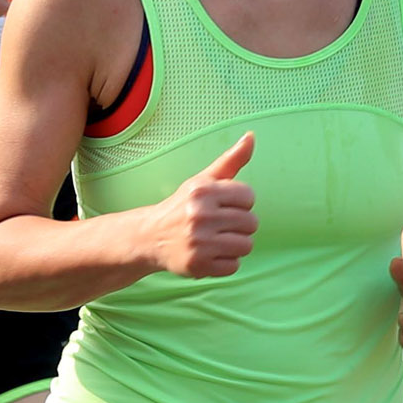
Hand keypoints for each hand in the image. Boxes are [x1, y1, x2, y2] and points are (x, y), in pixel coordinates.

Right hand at [151, 132, 256, 279]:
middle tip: (218, 226)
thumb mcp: (203, 180)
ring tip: (216, 240)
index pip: (249, 197)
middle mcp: (199, 215)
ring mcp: (199, 242)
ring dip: (235, 245)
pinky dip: (225, 263)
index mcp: (202, 191)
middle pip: (251, 223)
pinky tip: (210, 255)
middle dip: (239, 226)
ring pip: (246, 246)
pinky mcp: (198, 265)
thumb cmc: (183, 206)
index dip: (240, 203)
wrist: (150, 237)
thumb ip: (230, 160)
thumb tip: (252, 136)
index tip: (224, 207)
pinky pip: (234, 266)